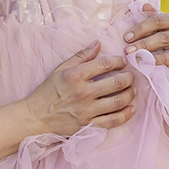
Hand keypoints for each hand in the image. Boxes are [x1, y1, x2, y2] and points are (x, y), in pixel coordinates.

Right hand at [21, 42, 135, 135]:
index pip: (105, 64)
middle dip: (129, 77)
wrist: (36, 116)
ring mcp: (86, 110)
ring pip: (118, 102)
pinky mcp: (88, 126)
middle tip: (131, 76)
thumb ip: (81, 56)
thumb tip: (98, 43)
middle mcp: (83, 92)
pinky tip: (131, 108)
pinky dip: (126, 115)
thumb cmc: (49, 91)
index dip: (119, 61)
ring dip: (130, 94)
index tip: (123, 62)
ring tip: (132, 90)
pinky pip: (113, 121)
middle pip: (116, 82)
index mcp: (76, 75)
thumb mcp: (61, 69)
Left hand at [123, 6, 168, 83]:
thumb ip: (152, 15)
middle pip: (165, 38)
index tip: (126, 38)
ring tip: (146, 63)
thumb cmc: (167, 34)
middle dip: (144, 45)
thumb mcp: (161, 24)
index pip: (158, 20)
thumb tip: (142, 5)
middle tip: (128, 52)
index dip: (141, 29)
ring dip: (162, 59)